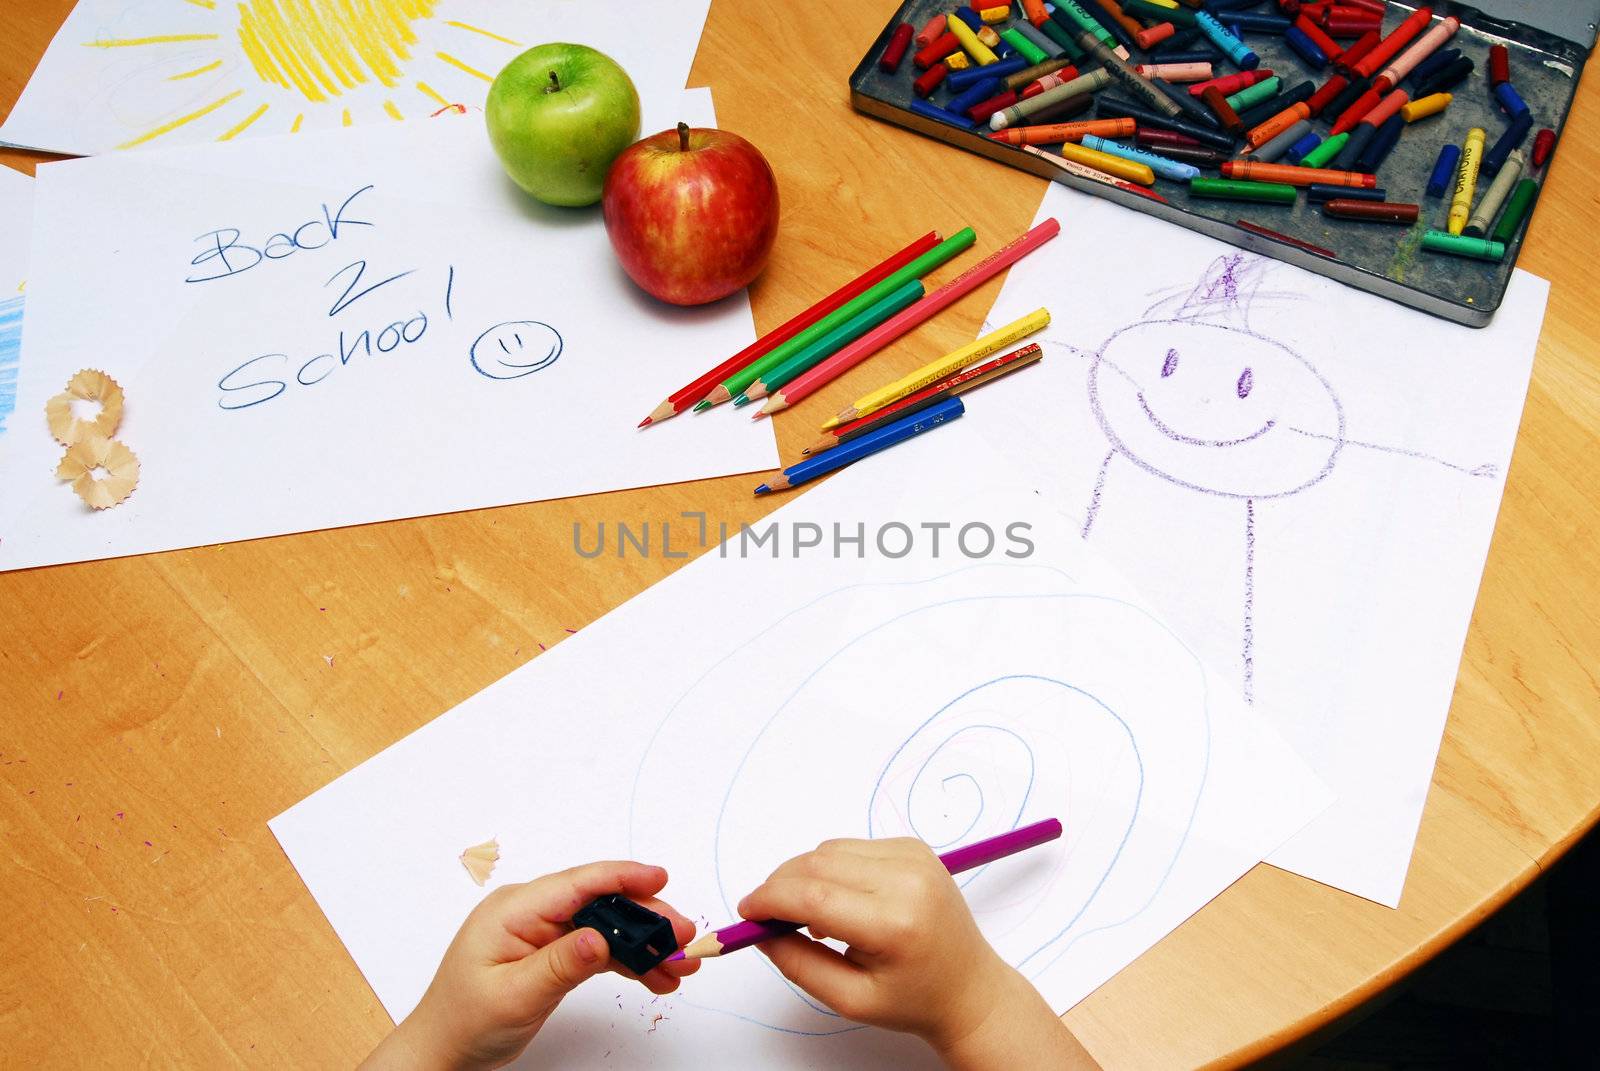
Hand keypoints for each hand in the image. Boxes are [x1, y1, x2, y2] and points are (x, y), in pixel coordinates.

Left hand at [362, 860, 697, 1070]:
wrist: (444, 1050)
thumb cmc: (465, 1021)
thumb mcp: (514, 996)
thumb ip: (559, 965)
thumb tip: (600, 938)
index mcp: (514, 910)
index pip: (578, 884)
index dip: (623, 876)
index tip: (661, 877)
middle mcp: (531, 912)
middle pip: (602, 902)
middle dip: (646, 918)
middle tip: (683, 939)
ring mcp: (544, 930)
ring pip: (607, 926)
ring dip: (644, 944)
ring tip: (679, 965)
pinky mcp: (554, 950)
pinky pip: (599, 946)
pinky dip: (628, 961)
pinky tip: (655, 975)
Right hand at [740, 838, 1097, 1069]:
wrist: (969, 987)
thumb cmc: (914, 999)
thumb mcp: (849, 1000)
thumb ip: (797, 964)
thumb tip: (759, 931)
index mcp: (895, 924)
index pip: (813, 895)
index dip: (770, 900)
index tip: (747, 913)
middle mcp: (907, 880)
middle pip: (815, 864)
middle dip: (779, 886)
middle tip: (766, 916)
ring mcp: (914, 858)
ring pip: (828, 850)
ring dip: (804, 876)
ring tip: (813, 919)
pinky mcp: (913, 847)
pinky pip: (850, 847)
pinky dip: (831, 869)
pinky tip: (840, 901)